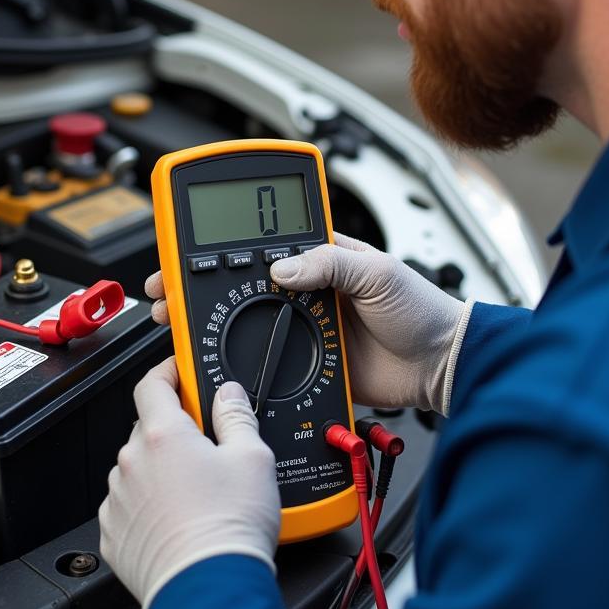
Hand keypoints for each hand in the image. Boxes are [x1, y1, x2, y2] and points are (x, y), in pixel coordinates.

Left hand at [99, 357, 279, 608]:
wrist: (208, 590)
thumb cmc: (228, 528)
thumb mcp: (252, 458)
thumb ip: (236, 416)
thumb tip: (228, 394)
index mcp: (163, 435)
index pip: (152, 383)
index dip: (167, 372)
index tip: (179, 373)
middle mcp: (132, 461)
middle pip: (148, 428)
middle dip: (173, 431)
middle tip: (205, 447)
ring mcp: (119, 498)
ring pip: (137, 468)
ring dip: (158, 470)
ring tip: (194, 494)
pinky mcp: (114, 533)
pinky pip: (128, 506)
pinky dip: (146, 507)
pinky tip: (176, 520)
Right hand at [144, 233, 472, 413]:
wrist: (442, 365)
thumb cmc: (422, 309)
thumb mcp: (376, 272)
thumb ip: (328, 264)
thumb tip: (282, 270)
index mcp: (320, 258)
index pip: (261, 245)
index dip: (223, 243)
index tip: (188, 247)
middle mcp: (306, 291)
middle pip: (241, 284)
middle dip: (198, 284)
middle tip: (167, 288)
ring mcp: (304, 329)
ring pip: (247, 322)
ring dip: (211, 321)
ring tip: (178, 320)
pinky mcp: (308, 365)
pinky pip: (267, 362)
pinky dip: (239, 361)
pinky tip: (214, 359)